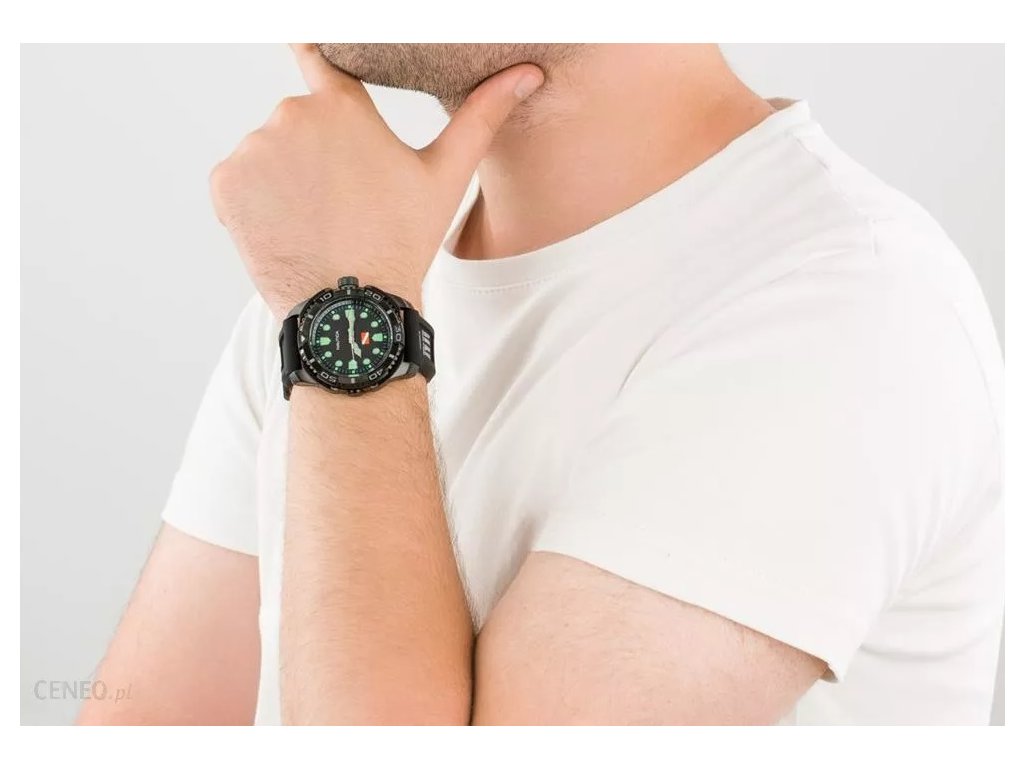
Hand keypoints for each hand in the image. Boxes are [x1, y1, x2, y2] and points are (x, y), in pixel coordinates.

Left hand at [210, 44, 543, 318]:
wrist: (354, 307)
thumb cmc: (402, 242)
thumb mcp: (445, 177)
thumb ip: (481, 115)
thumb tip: (527, 74)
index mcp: (342, 105)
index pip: (321, 57)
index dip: (317, 53)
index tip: (308, 42)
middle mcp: (291, 114)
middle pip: (299, 123)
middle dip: (315, 154)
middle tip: (343, 201)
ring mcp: (254, 149)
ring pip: (268, 154)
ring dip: (284, 180)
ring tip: (317, 221)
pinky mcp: (226, 183)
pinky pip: (239, 182)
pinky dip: (255, 203)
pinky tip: (288, 230)